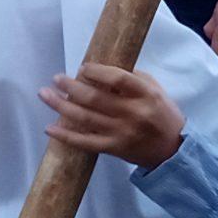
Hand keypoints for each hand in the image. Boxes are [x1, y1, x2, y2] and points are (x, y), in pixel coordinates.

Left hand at [39, 66, 185, 169]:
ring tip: (45, 94)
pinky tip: (49, 127)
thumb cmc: (162, 114)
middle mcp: (133, 113)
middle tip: (56, 78)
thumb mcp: (155, 89)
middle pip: (95, 98)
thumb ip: (131, 78)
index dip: (96, 71)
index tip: (82, 67)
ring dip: (61, 106)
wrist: (172, 150)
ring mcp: (122, 133)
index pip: (117, 78)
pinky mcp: (114, 148)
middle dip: (71, 87)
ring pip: (85, 118)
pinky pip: (85, 142)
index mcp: (146, 94)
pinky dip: (65, 136)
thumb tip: (100, 69)